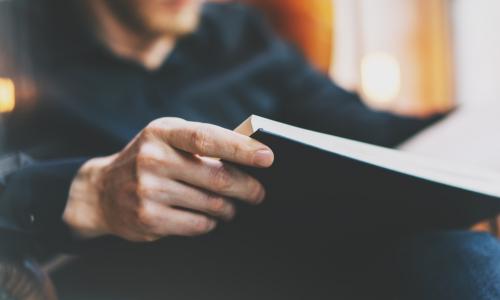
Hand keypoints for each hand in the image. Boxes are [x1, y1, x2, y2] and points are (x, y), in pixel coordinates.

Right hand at [63, 118, 273, 241]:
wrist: (102, 190)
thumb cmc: (148, 159)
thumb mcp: (167, 138)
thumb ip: (203, 142)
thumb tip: (251, 153)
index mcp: (162, 133)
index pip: (207, 138)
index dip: (240, 148)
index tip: (267, 157)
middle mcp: (152, 159)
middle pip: (216, 178)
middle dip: (247, 188)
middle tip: (258, 193)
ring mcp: (147, 190)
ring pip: (211, 204)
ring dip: (228, 208)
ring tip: (230, 206)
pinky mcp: (148, 218)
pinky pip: (198, 224)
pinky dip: (210, 222)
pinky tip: (208, 216)